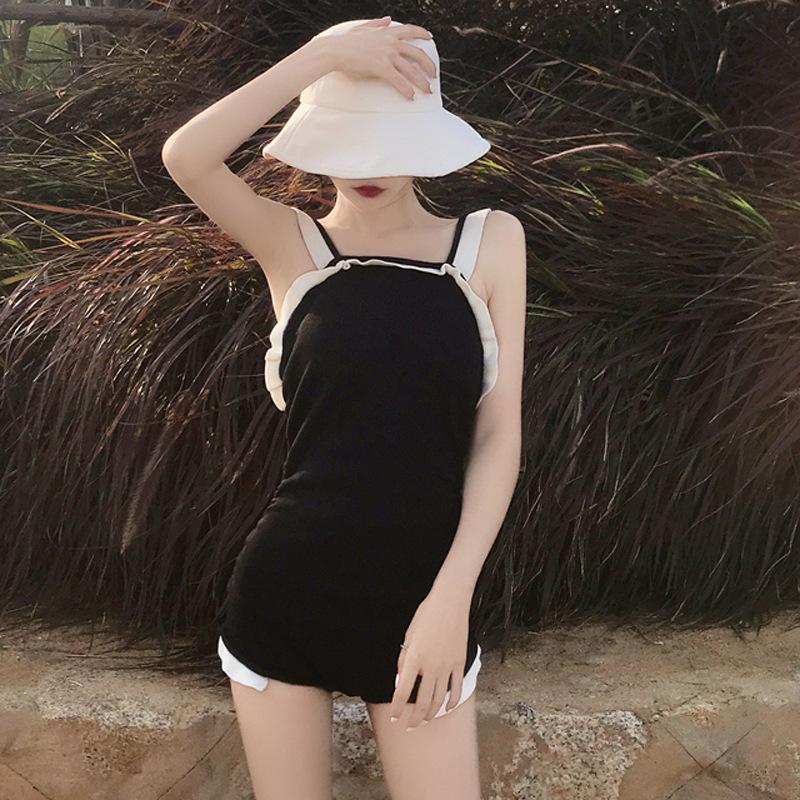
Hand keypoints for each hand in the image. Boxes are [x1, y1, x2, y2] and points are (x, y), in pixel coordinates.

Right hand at [322, 16, 437, 100]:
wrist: (335, 50)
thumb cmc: (345, 42)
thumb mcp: (362, 28)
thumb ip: (377, 24)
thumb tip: (387, 19)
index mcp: (387, 33)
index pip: (410, 30)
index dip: (422, 33)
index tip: (430, 38)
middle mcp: (391, 43)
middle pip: (417, 53)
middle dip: (429, 65)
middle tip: (434, 75)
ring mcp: (388, 55)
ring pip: (412, 70)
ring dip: (422, 82)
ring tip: (428, 91)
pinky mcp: (382, 68)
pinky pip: (399, 81)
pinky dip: (407, 90)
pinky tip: (411, 97)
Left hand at [388, 587, 470, 728]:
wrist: (450, 603)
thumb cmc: (426, 615)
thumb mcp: (409, 635)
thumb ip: (404, 660)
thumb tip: (402, 680)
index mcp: (414, 658)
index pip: (402, 691)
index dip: (397, 708)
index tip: (394, 717)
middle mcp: (431, 666)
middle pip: (422, 702)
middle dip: (414, 719)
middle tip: (409, 726)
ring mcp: (447, 666)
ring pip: (439, 700)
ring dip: (431, 714)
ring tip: (425, 720)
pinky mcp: (460, 663)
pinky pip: (457, 689)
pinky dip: (452, 702)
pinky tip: (447, 708)